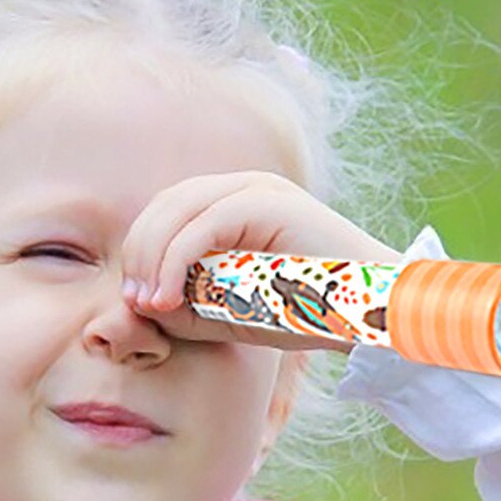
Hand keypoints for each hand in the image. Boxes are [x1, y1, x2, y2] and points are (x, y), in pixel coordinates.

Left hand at [119, 170, 404, 351]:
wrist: (366, 312)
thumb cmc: (301, 314)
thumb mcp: (227, 310)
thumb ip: (184, 302)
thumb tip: (138, 301)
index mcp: (233, 203)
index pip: (166, 211)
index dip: (140, 251)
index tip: (134, 300)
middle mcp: (244, 186)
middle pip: (166, 205)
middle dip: (139, 254)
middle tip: (136, 302)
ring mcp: (259, 188)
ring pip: (178, 210)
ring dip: (152, 259)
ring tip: (150, 303)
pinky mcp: (269, 202)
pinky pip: (202, 226)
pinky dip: (175, 263)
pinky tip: (168, 297)